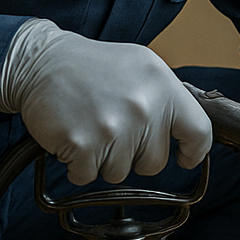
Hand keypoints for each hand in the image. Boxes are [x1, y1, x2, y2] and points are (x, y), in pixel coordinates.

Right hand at [0, 19, 212, 185]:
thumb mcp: (141, 67)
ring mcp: (113, 127)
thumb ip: (166, 98)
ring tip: (91, 126)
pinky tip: (73, 136)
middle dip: (134, 155)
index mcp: (162, 85)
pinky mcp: (83, 145)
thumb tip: (190, 134)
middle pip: (155, 162)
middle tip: (113, 128)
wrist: (40, 63)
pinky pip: (87, 176)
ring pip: (120, 173)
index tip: (185, 158)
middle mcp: (142, 106)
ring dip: (103, 158)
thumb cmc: (91, 67)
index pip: (199, 131)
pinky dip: (78, 164)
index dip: (194, 152)